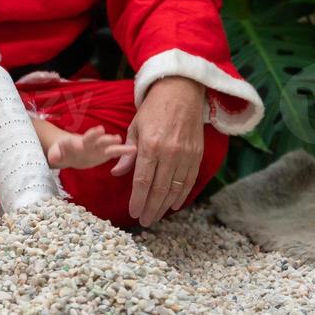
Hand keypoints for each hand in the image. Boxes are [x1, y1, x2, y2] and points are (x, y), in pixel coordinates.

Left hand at [46, 125, 135, 170]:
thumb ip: (56, 156)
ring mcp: (99, 148)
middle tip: (107, 133)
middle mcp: (91, 144)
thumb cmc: (63, 151)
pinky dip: (123, 151)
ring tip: (124, 142)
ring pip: (107, 145)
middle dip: (100, 138)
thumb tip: (54, 158)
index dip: (87, 137)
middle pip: (96, 140)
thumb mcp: (56, 154)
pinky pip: (115, 153)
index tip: (94, 131)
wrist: (70, 151)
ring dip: (113, 143)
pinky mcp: (105, 155)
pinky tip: (134, 150)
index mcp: (79, 143)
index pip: (82, 139)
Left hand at [111, 76, 207, 227]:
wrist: (181, 93)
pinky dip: (181, 195)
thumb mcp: (134, 128)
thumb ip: (127, 154)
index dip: (137, 199)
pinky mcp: (197, 155)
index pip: (142, 180)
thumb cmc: (153, 110)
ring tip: (156, 216)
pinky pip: (188, 181)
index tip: (133, 213)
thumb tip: (117, 174)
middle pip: (159, 189)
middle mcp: (169, 152)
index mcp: (149, 145)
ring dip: (165, 206)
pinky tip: (173, 205)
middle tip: (144, 221)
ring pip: (175, 188)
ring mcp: (185, 155)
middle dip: (151, 208)